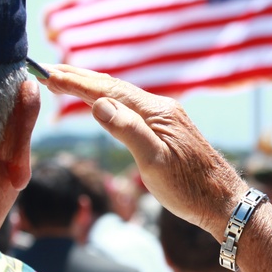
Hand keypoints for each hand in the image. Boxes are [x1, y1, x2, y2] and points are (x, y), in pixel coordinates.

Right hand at [38, 65, 246, 236]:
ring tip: (68, 82)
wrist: (223, 201)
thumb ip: (127, 131)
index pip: (109, 91)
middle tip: (48, 70)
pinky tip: (105, 105)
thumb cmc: (190, 188)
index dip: (77, 83)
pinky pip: (131, 107)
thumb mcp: (154, 162)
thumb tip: (98, 103)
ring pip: (122, 95)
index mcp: (156, 112)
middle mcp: (162, 108)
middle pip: (114, 87)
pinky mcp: (168, 129)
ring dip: (93, 87)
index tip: (49, 74)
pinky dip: (110, 100)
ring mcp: (166, 118)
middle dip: (80, 78)